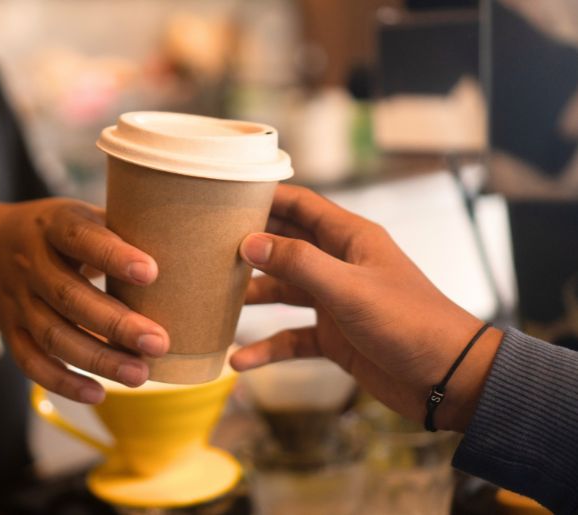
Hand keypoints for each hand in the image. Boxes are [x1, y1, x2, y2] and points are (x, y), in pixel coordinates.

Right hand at [0, 198, 167, 403]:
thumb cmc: (60, 232)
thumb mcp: (83, 214)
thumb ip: (125, 229)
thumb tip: (191, 248)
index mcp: (53, 224)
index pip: (80, 237)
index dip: (113, 256)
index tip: (152, 273)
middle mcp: (30, 263)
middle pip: (69, 297)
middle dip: (116, 324)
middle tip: (160, 343)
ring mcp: (16, 300)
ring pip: (53, 335)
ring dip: (97, 359)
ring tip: (140, 375)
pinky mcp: (9, 331)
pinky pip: (31, 361)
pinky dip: (63, 382)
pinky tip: (99, 394)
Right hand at [230, 184, 502, 430]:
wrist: (447, 378)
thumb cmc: (408, 322)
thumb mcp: (349, 288)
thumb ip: (299, 263)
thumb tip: (250, 242)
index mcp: (351, 239)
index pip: (301, 205)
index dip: (266, 198)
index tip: (225, 197)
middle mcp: (340, 265)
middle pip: (286, 246)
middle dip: (250, 247)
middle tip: (207, 248)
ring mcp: (335, 301)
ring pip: (283, 291)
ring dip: (253, 297)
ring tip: (215, 301)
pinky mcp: (334, 337)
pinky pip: (291, 337)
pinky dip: (267, 348)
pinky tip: (240, 360)